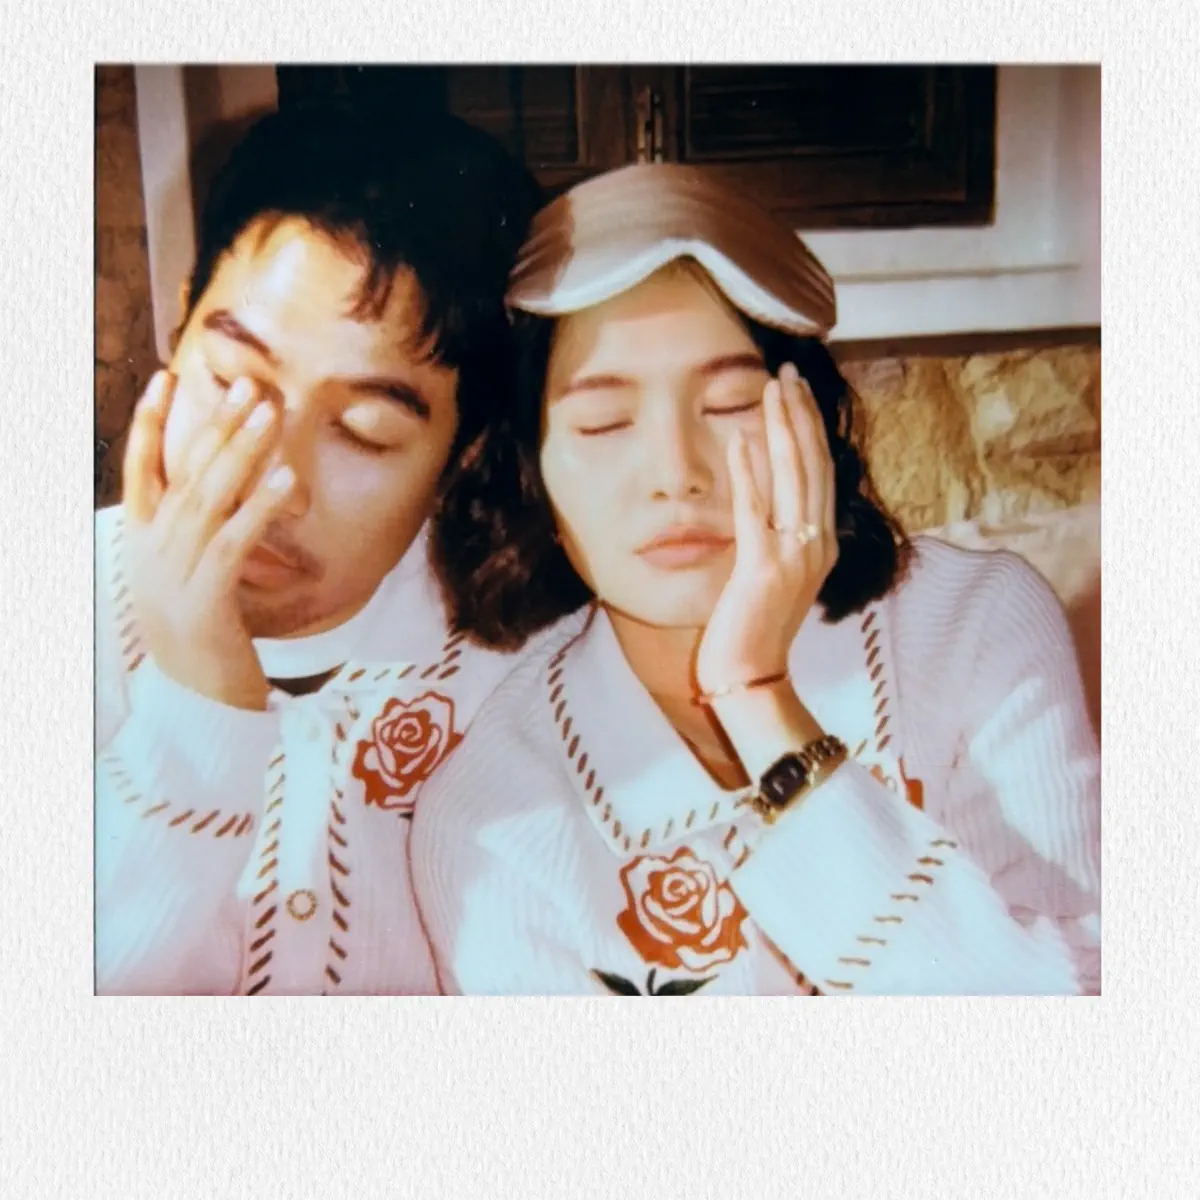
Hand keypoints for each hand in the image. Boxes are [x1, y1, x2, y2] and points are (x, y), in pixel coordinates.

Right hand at [122, 370, 294, 709]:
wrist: (197, 711)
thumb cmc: (205, 644)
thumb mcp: (191, 583)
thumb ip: (200, 540)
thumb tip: (225, 496)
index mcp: (144, 547)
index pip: (141, 472)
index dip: (150, 424)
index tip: (167, 378)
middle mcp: (152, 555)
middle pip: (184, 475)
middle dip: (216, 425)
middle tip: (248, 384)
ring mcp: (173, 578)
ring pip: (207, 500)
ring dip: (241, 452)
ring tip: (269, 412)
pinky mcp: (205, 603)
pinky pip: (233, 544)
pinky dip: (258, 507)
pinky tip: (285, 479)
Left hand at [694, 362, 837, 696]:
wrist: (753, 678)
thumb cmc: (757, 630)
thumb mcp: (778, 577)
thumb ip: (779, 539)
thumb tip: (766, 499)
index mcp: (822, 545)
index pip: (820, 474)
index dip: (810, 429)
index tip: (797, 394)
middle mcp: (817, 545)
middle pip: (813, 465)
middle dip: (800, 415)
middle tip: (787, 374)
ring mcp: (794, 556)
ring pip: (793, 478)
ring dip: (781, 429)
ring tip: (771, 389)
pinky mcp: (763, 569)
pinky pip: (757, 511)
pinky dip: (749, 472)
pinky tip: (739, 438)